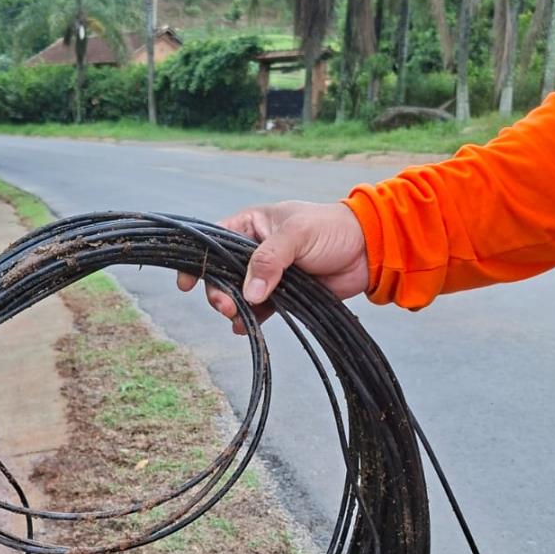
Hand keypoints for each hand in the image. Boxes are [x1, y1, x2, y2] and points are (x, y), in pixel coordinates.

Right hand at [177, 200, 369, 332]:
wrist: (368, 249)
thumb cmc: (332, 229)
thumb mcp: (297, 235)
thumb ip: (269, 261)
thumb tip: (248, 294)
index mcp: (251, 225)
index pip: (214, 241)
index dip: (197, 260)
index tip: (186, 282)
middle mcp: (254, 249)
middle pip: (222, 272)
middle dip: (218, 291)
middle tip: (225, 306)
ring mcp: (268, 273)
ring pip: (239, 293)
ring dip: (233, 307)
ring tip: (236, 318)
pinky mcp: (283, 293)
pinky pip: (259, 309)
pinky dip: (250, 319)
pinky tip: (244, 328)